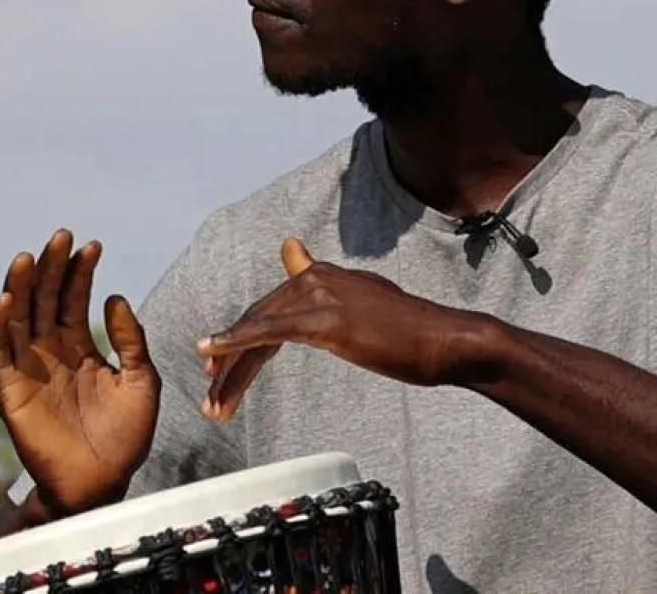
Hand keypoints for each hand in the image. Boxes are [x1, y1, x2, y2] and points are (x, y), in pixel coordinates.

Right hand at [0, 229, 160, 519]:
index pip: (75, 299)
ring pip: (18, 317)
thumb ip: (130, 340)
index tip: (93, 245)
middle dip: (52, 267)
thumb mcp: (141, 381)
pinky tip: (6, 299)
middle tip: (61, 236)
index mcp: (79, 347)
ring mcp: (28, 369)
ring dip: (21, 286)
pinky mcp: (9, 390)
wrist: (103, 482)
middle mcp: (50, 352)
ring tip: (29, 256)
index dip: (81, 272)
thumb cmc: (125, 437)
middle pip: (45, 299)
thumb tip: (115, 297)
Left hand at [196, 239, 500, 421]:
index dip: (242, 339)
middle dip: (230, 363)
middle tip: (211, 397)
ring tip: (213, 402)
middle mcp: (316, 278)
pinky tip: (211, 352)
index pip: (271, 310)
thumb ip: (331, 293)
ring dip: (229, 368)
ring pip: (258, 330)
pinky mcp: (324, 318)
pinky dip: (235, 341)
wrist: (446, 341)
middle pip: (258, 321)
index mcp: (324, 277)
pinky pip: (268, 331)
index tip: (219, 369)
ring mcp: (320, 295)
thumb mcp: (367, 304)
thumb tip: (298, 253)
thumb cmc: (412, 334)